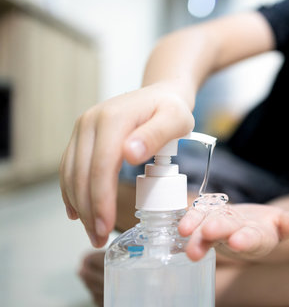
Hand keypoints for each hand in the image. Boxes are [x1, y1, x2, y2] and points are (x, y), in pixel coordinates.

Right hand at [59, 81, 194, 246]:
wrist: (162, 93)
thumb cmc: (172, 109)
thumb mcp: (176, 119)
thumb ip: (156, 135)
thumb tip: (129, 153)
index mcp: (113, 119)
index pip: (101, 166)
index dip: (101, 199)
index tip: (106, 225)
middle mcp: (91, 121)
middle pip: (83, 173)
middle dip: (89, 210)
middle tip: (99, 238)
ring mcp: (83, 128)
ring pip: (72, 173)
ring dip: (79, 205)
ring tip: (92, 231)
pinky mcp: (82, 136)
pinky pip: (69, 166)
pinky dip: (71, 191)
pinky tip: (76, 212)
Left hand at [178, 203, 288, 261]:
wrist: (248, 228)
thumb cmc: (268, 226)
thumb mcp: (286, 224)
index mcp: (260, 238)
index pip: (254, 240)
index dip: (246, 240)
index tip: (237, 241)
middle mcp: (236, 235)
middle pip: (227, 232)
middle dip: (218, 231)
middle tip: (208, 232)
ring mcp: (219, 228)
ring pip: (206, 225)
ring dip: (196, 226)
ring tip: (184, 230)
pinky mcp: (206, 219)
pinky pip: (197, 215)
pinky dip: (190, 216)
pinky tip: (180, 221)